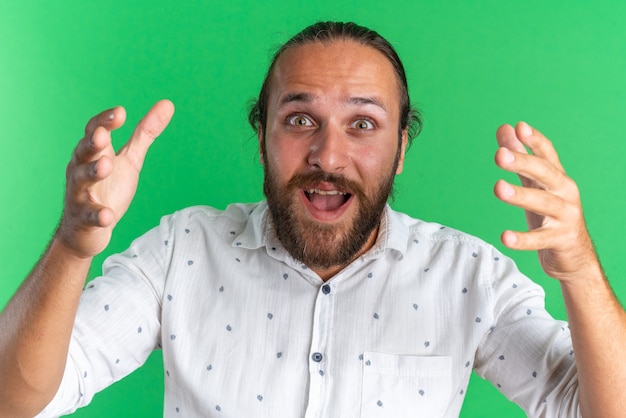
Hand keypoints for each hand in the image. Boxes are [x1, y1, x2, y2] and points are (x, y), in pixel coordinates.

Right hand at [56, 100, 174, 257]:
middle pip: (84, 151)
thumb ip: (145, 133)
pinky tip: (108, 215)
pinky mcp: (84, 218)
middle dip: (93, 143)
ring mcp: (80, 193)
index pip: (95, 130)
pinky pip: (89, 215)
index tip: (120, 112)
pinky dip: (98, 214)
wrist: (86, 229)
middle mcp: (81, 169)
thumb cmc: (108, 188)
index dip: (105, 121)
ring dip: (93, 172)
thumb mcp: (130, 158)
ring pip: (81, 179)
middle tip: (104, 135)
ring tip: (107, 165)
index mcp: (94, 152)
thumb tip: (168, 103)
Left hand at [493, 122, 596, 281]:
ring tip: (498, 188)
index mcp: (557, 178)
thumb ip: (520, 157)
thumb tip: (505, 128)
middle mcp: (565, 193)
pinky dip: (523, 239)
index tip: (519, 127)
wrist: (575, 255)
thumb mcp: (535, 185)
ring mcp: (565, 216)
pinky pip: (540, 239)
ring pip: (543, 202)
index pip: (547, 154)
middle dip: (523, 162)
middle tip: (499, 155)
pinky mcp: (561, 240)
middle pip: (545, 173)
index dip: (534, 140)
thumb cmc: (551, 215)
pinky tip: (505, 237)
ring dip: (520, 195)